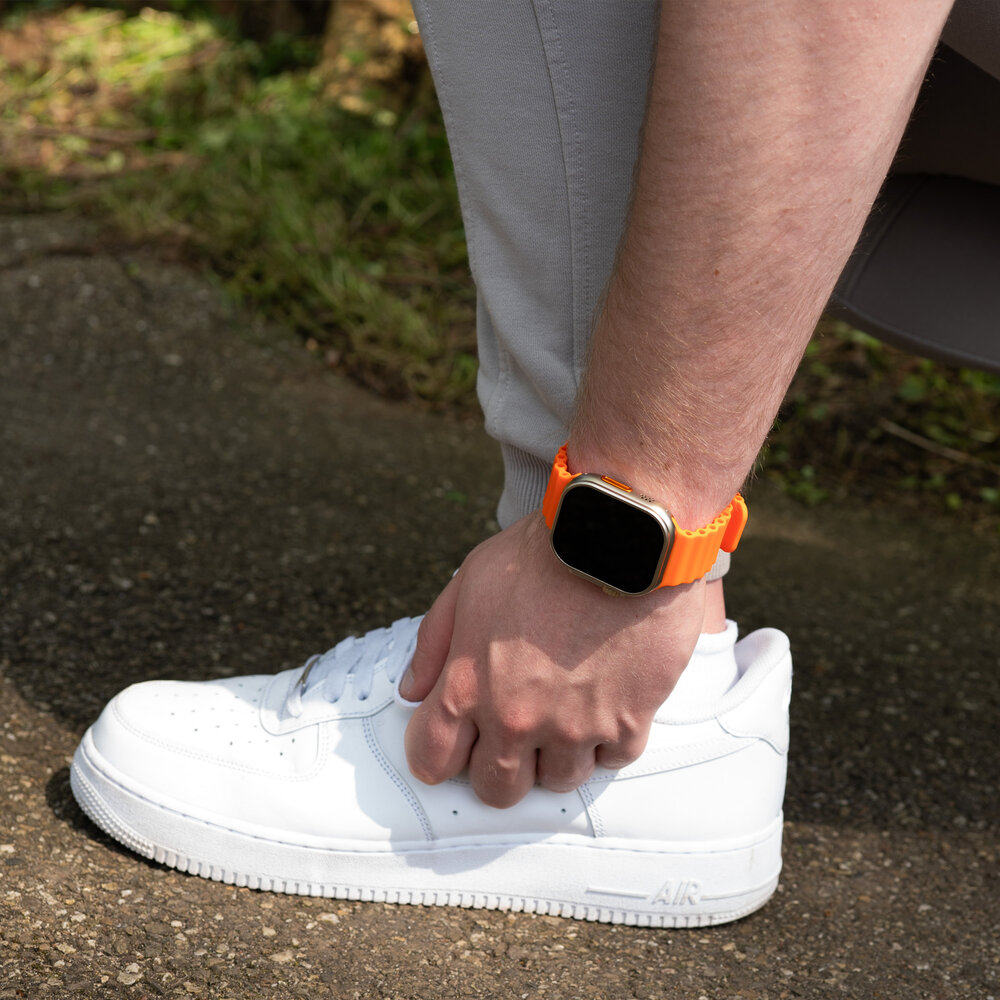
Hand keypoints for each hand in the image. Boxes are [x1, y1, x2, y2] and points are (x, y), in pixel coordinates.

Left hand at [400, 511, 706, 807]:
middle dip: (499, 768)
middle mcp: (515, 717)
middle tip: (513, 737)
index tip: (455, 745)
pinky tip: (605, 704)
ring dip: (556, 754)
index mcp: (467, 685)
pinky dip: (607, 740)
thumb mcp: (470, 581)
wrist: (621, 536)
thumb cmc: (543, 550)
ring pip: (557, 782)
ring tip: (565, 713)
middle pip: (496, 789)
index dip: (439, 757)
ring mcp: (573, 726)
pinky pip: (611, 760)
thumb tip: (412, 689)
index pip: (433, 761)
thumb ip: (435, 641)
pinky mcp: (626, 721)